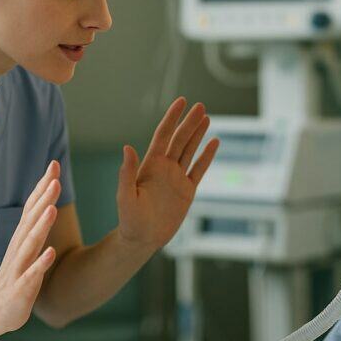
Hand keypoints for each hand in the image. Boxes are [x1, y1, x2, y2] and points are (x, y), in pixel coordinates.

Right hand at [0, 161, 59, 335]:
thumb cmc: (17, 278)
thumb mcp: (28, 249)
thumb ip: (36, 226)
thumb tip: (47, 200)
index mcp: (23, 238)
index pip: (33, 207)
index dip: (43, 186)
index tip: (54, 164)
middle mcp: (20, 248)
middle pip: (32, 219)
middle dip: (43, 198)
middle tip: (54, 177)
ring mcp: (19, 268)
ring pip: (30, 244)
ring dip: (41, 226)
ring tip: (52, 209)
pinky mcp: (21, 288)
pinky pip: (32, 275)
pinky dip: (41, 264)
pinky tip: (51, 253)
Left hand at [116, 97, 218, 250]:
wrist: (142, 239)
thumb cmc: (129, 219)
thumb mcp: (125, 196)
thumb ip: (127, 173)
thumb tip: (127, 147)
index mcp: (150, 165)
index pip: (163, 135)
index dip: (172, 118)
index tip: (181, 101)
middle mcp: (165, 167)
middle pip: (180, 139)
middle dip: (189, 122)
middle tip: (201, 106)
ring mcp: (177, 178)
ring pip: (190, 150)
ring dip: (198, 134)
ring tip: (207, 117)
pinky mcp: (187, 190)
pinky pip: (199, 169)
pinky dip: (207, 156)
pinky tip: (214, 142)